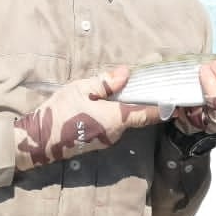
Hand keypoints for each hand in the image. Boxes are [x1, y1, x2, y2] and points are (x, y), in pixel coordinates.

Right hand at [14, 67, 160, 170]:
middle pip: (135, 115)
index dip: (164, 108)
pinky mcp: (98, 142)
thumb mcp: (80, 89)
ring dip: (124, 107)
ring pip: (123, 120)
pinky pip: (112, 125)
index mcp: (116, 118)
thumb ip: (105, 83)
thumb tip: (127, 73)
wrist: (38, 141)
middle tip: (144, 84)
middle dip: (140, 101)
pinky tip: (104, 103)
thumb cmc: (59, 113)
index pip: (148, 113)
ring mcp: (107, 139)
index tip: (177, 102)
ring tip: (120, 89)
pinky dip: (114, 114)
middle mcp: (116, 132)